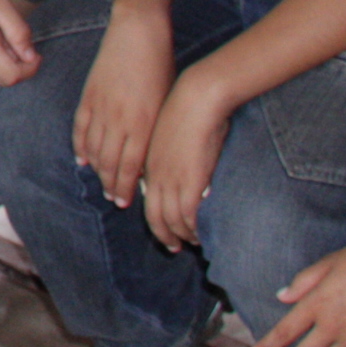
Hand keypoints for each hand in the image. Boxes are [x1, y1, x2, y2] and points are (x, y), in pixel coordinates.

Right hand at [72, 8, 174, 208]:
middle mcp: (121, 120)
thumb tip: (153, 157)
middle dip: (112, 184)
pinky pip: (81, 128)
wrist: (139, 32)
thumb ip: (158, 130)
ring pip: (94, 148)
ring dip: (97, 169)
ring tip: (100, 182)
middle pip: (111, 162)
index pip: (132, 166)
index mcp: (144, 123)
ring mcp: (101, 108)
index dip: (127, 187)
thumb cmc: (162, 66)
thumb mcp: (168, 102)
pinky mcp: (89, 95)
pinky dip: (80, 146)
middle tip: (114, 199)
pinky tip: (82, 158)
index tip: (126, 202)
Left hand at [139, 68, 231, 251]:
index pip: (146, 199)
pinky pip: (187, 214)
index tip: (161, 229)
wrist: (195, 100)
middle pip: (154, 215)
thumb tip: (183, 168)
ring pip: (170, 219)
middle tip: (173, 246)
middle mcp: (156, 175)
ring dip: (179, 235)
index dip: (153, 217)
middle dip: (163, 234)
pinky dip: (191, 228)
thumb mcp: (171, 138)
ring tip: (190, 243)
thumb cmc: (188, 112)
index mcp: (149, 164)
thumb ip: (171, 156)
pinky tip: (199, 234)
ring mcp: (172, 179)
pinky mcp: (190, 180)